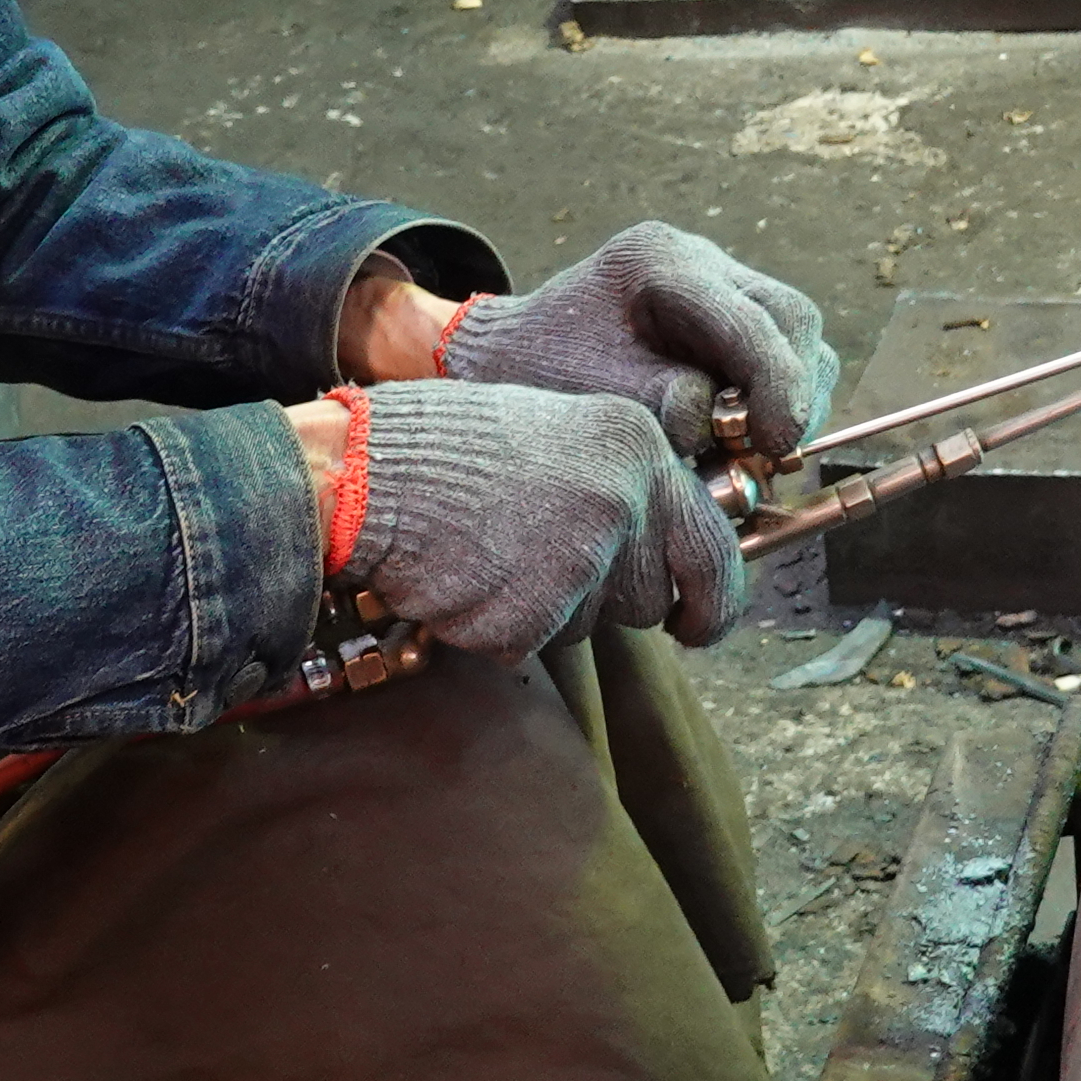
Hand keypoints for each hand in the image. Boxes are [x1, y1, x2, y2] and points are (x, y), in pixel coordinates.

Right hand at [335, 380, 738, 655]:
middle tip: (540, 563)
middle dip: (609, 601)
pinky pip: (530, 643)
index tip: (698, 623)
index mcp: (637, 445)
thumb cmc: (451, 451)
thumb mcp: (561, 437)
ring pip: (592, 625)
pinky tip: (464, 576)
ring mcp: (581, 557)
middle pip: (653, 599)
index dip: (711, 601)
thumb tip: (671, 558)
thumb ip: (623, 488)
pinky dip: (494, 625)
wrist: (366, 469)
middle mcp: (624, 498)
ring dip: (546, 608)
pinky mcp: (533, 610)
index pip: (714, 549)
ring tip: (491, 549)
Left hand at [441, 223, 838, 463]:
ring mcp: (716, 280)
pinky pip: (774, 351)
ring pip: (795, 334)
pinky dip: (771, 395)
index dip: (779, 387)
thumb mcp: (595, 394)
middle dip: (795, 388)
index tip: (775, 445)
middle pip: (792, 315)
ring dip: (789, 395)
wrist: (508, 360)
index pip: (753, 319)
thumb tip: (725, 427)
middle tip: (774, 450)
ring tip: (755, 447)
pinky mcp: (723, 312)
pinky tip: (742, 433)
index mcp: (658, 261)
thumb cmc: (538, 375)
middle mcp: (698, 258)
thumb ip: (665, 404)